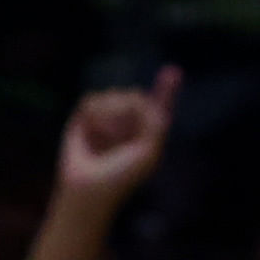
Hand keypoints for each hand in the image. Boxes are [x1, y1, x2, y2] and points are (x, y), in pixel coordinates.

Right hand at [53, 66, 178, 206]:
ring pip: (112, 95)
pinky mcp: (86, 117)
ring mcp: (107, 118)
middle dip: (128, 111)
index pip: (158, 104)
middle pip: (134, 94)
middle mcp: (129, 121)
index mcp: (147, 130)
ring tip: (105, 140)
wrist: (90, 188)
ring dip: (109, 117)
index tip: (173, 72)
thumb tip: (151, 98)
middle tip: (120, 137)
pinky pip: (92, 99)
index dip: (166, 89)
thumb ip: (157, 122)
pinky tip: (91, 132)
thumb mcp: (148, 151)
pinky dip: (93, 117)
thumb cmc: (121, 176)